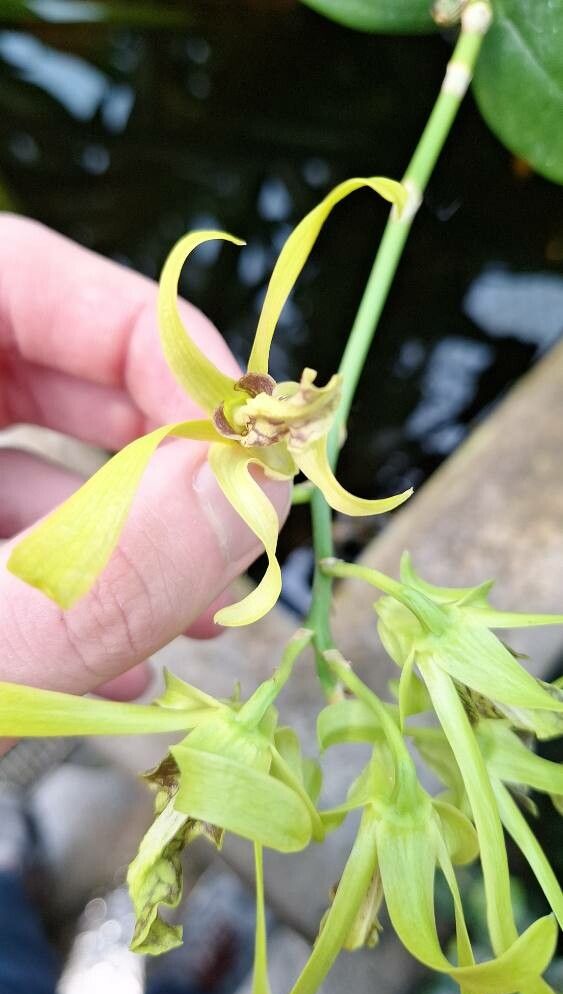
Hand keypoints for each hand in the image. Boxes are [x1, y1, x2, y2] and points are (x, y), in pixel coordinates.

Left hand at [0, 216, 289, 700]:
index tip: (243, 438)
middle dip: (162, 455)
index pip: (20, 272)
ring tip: (197, 616)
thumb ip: (100, 581)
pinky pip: (9, 529)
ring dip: (134, 538)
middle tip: (238, 530)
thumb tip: (252, 493)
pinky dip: (74, 585)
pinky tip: (113, 657)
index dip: (150, 333)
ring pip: (39, 459)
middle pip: (52, 369)